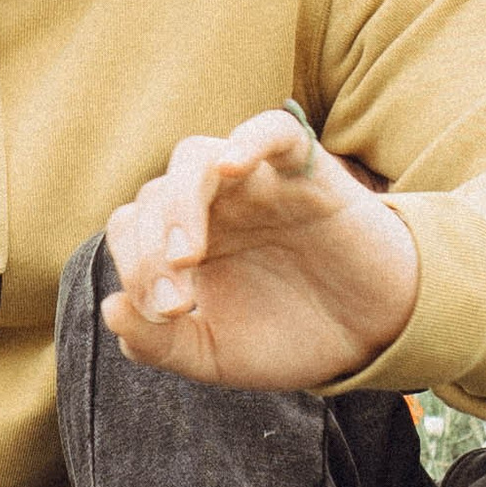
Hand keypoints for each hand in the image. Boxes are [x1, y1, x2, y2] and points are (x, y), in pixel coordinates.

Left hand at [99, 109, 420, 390]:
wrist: (374, 335)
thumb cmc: (293, 338)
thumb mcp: (216, 356)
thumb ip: (159, 343)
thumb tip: (111, 308)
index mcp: (183, 242)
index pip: (131, 230)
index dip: (133, 267)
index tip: (171, 314)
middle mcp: (211, 206)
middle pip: (153, 195)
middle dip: (151, 251)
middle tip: (176, 302)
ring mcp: (255, 185)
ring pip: (194, 158)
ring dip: (178, 203)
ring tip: (187, 254)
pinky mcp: (305, 171)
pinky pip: (271, 130)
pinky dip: (247, 140)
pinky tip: (233, 168)